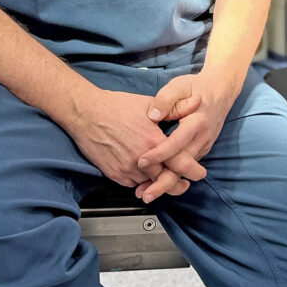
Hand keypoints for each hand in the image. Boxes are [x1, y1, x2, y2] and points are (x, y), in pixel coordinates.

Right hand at [66, 87, 202, 196]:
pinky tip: (145, 176)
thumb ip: (176, 108)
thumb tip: (197, 102)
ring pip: (149, 184)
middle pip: (165, 180)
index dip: (192, 170)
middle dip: (177, 184)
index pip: (179, 163)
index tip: (199, 173)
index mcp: (153, 141)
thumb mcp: (150, 104)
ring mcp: (126, 169)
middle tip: (183, 184)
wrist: (87, 114)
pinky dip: (141, 182)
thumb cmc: (116, 107)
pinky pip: (133, 184)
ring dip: (158, 183)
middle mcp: (141, 159)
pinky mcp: (114, 174)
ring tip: (165, 180)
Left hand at [135, 72, 235, 202]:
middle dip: (163, 182)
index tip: (141, 161)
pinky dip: (173, 177)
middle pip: (183, 167)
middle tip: (144, 194)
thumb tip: (153, 115)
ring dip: (166, 184)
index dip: (159, 154)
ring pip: (185, 171)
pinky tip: (156, 183)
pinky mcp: (201, 150)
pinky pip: (187, 167)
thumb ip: (166, 99)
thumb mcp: (179, 86)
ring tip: (146, 194)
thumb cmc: (196, 87)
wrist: (220, 90)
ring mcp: (203, 146)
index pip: (177, 143)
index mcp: (196, 122)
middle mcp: (202, 138)